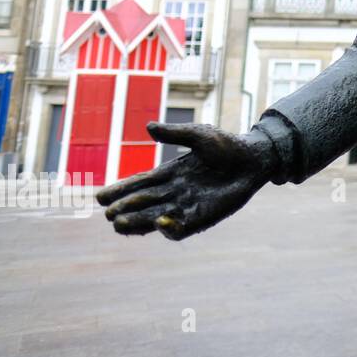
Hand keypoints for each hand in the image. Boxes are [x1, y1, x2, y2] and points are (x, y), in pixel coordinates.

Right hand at [95, 122, 277, 240]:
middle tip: (108, 212)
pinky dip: (169, 229)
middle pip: (143, 203)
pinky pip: (181, 229)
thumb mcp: (199, 135)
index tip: (101, 197)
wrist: (255, 159)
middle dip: (125, 208)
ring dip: (138, 222)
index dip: (120, 190)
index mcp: (170, 173)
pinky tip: (159, 224)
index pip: (140, 184)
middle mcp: (175, 192)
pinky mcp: (203, 217)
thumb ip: (174, 133)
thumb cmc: (228, 145)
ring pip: (155, 219)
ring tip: (119, 223)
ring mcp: (188, 206)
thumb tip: (147, 127)